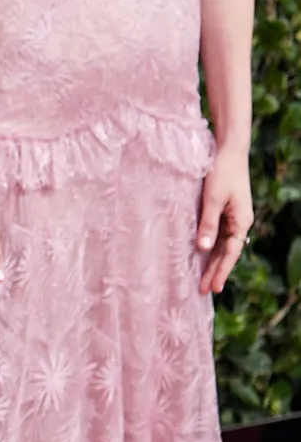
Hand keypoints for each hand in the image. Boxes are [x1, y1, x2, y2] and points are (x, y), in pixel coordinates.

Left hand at [198, 147, 254, 294]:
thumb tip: (202, 249)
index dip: (221, 271)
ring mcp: (232, 217)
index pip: (230, 253)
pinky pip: (217, 233)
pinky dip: (210, 246)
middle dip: (215, 271)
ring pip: (221, 245)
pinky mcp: (223, 210)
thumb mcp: (212, 198)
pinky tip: (201, 254)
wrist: (228, 151)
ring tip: (202, 279)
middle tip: (204, 291)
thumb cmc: (221, 172)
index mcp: (241, 222)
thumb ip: (207, 223)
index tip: (213, 288)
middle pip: (226, 252)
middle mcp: (239, 222)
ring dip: (212, 261)